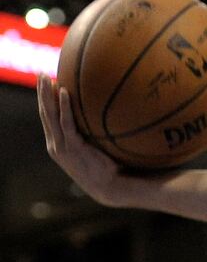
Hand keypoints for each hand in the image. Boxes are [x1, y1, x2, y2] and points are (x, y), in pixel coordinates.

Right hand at [37, 74, 127, 205]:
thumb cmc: (107, 168)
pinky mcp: (72, 147)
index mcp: (58, 144)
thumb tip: (106, 115)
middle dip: (41, 93)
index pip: (48, 118)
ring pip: (50, 116)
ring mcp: (61, 146)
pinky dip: (63, 107)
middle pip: (45, 114)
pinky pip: (66, 123)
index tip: (46, 83)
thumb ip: (92, 135)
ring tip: (45, 78)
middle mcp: (55, 144)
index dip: (45, 101)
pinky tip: (63, 91)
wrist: (110, 187)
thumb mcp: (95, 149)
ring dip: (46, 95)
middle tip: (41, 74)